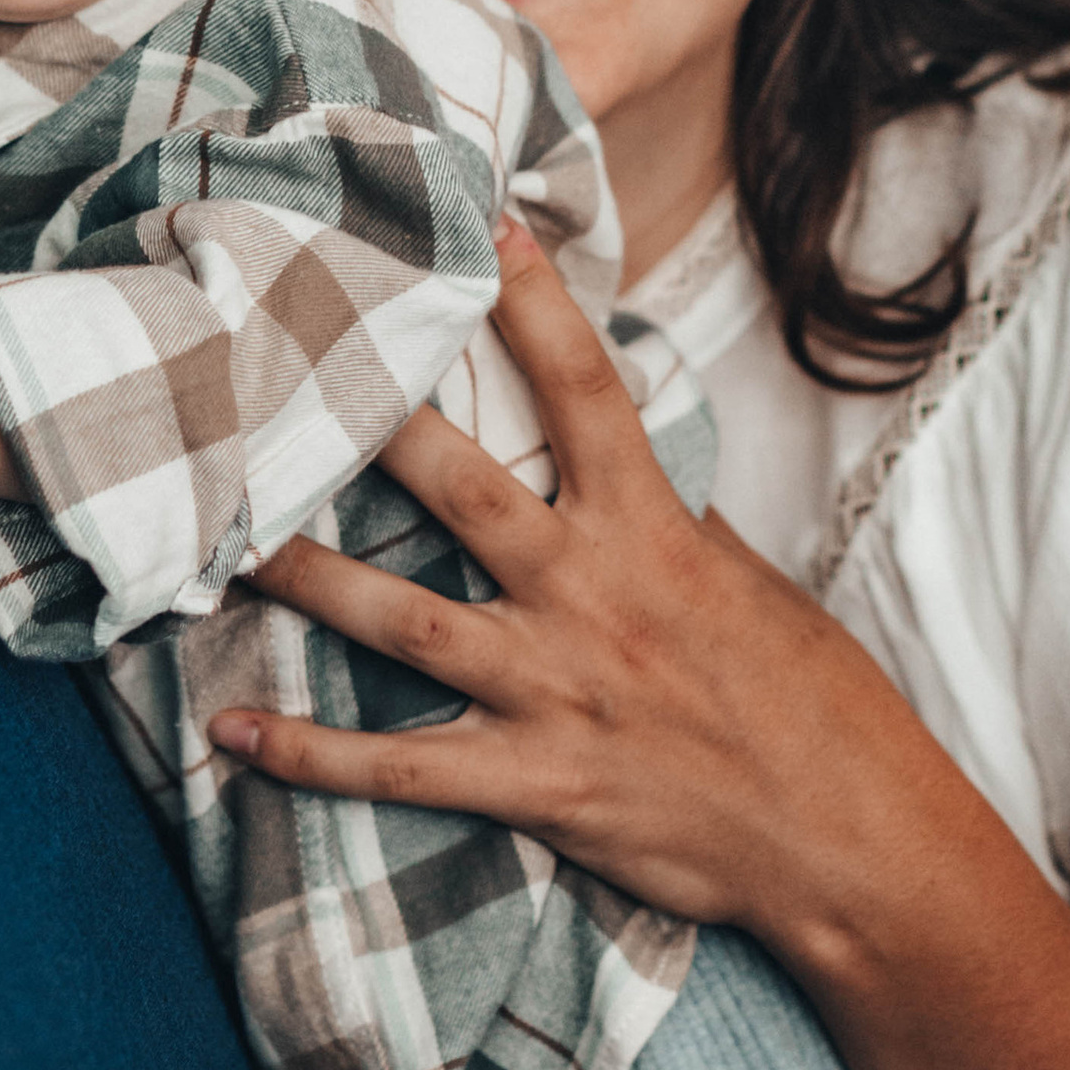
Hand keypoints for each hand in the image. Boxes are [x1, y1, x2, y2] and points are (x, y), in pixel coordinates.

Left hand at [209, 220, 874, 941]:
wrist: (847, 843)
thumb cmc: (812, 706)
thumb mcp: (753, 588)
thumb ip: (673, 525)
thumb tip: (622, 464)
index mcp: (654, 531)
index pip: (585, 390)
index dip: (533, 303)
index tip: (483, 226)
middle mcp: (591, 597)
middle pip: (459, 487)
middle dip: (372, 424)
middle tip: (282, 367)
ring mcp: (555, 691)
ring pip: (401, 623)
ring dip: (304, 582)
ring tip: (221, 544)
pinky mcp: (536, 784)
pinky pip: (401, 770)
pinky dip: (311, 758)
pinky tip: (235, 738)